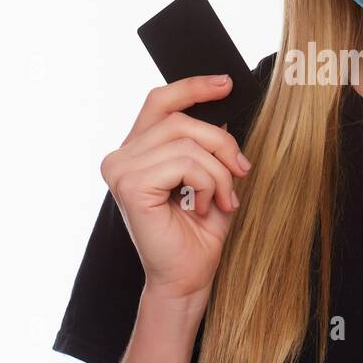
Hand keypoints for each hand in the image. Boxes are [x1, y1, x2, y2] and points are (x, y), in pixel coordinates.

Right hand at [100, 74, 251, 306]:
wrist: (188, 278)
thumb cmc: (198, 232)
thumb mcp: (210, 176)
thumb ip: (208, 144)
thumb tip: (223, 111)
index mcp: (135, 151)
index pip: (160, 102)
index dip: (193, 87)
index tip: (226, 83)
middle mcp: (120, 157)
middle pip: (181, 119)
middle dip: (221, 142)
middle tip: (242, 171)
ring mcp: (121, 170)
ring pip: (187, 141)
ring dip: (218, 171)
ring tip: (224, 199)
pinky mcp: (131, 186)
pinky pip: (184, 163)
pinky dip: (208, 183)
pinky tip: (204, 207)